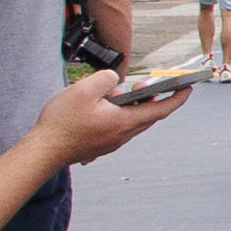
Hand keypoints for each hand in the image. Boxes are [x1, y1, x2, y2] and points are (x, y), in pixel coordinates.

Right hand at [33, 71, 189, 162]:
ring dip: (131, 105)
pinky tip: (101, 106)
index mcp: (124, 122)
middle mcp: (122, 135)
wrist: (43, 150)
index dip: (176, 98)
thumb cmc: (62, 123)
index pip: (160, 109)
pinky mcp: (101, 145)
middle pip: (147, 115)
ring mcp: (112, 142)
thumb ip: (106, 79)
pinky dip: (118, 114)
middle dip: (150, 97)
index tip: (188, 88)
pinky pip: (118, 126)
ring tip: (113, 93)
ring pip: (132, 121)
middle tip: (143, 84)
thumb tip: (115, 81)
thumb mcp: (84, 89)